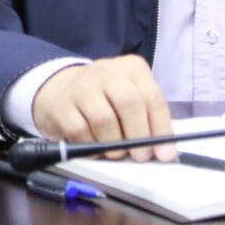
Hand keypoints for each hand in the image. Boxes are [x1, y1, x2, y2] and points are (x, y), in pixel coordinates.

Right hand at [31, 55, 175, 161]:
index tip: (165, 154)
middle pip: (129, 104)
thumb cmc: (104, 96)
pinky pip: (80, 132)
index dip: (161, 128)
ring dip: (114, 145)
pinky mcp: (62, 105)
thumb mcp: (129, 94)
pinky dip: (92, 148)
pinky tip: (96, 149)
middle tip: (141, 156)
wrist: (59, 88)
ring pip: (104, 120)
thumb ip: (146, 116)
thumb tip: (163, 149)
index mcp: (132, 68)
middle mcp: (107, 72)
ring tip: (117, 153)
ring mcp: (82, 87)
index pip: (152, 97)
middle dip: (138, 136)